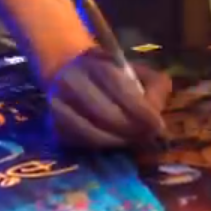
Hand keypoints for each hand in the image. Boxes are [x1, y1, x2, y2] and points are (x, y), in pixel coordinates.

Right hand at [45, 50, 171, 148]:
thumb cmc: (111, 77)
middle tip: (146, 137)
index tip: (157, 125)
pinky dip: (98, 146)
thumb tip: (156, 111)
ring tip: (130, 141)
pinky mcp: (52, 125)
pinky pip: (78, 142)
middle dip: (130, 129)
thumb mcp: (136, 71)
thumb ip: (153, 86)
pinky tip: (111, 142)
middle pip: (104, 113)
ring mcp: (57, 104)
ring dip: (115, 141)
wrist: (69, 75)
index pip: (120, 88)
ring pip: (89, 132)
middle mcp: (71, 82)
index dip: (141, 110)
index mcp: (95, 64)